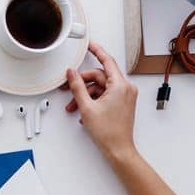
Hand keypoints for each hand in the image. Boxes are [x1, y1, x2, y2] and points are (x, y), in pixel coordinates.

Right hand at [61, 42, 138, 161]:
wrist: (119, 149)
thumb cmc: (108, 132)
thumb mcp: (87, 106)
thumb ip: (77, 87)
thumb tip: (71, 73)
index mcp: (120, 85)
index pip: (107, 61)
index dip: (96, 51)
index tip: (89, 44)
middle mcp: (125, 88)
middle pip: (100, 77)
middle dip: (83, 83)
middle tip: (69, 88)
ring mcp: (124, 96)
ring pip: (101, 87)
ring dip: (85, 95)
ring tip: (74, 106)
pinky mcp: (122, 103)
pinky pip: (105, 95)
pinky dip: (93, 100)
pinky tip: (84, 111)